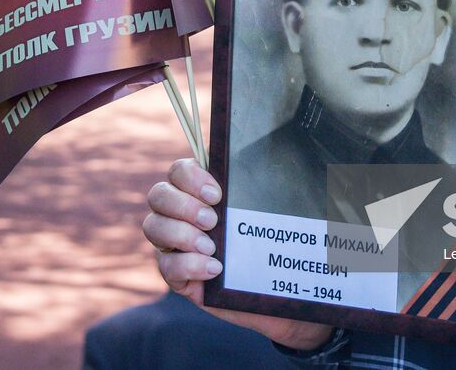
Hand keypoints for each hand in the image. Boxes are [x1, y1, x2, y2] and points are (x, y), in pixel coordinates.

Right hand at [143, 158, 333, 352]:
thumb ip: (275, 186)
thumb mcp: (279, 214)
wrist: (288, 297)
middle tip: (213, 220)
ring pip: (153, 227)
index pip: (178, 171)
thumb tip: (303, 158)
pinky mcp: (181, 278)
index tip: (218, 193)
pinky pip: (165, 267)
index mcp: (203, 193)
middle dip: (182, 205)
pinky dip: (187, 265)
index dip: (190, 177)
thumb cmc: (282, 248)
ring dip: (180, 234)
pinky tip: (214, 268)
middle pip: (158, 195)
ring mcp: (178, 247)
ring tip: (212, 247)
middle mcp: (184, 216)